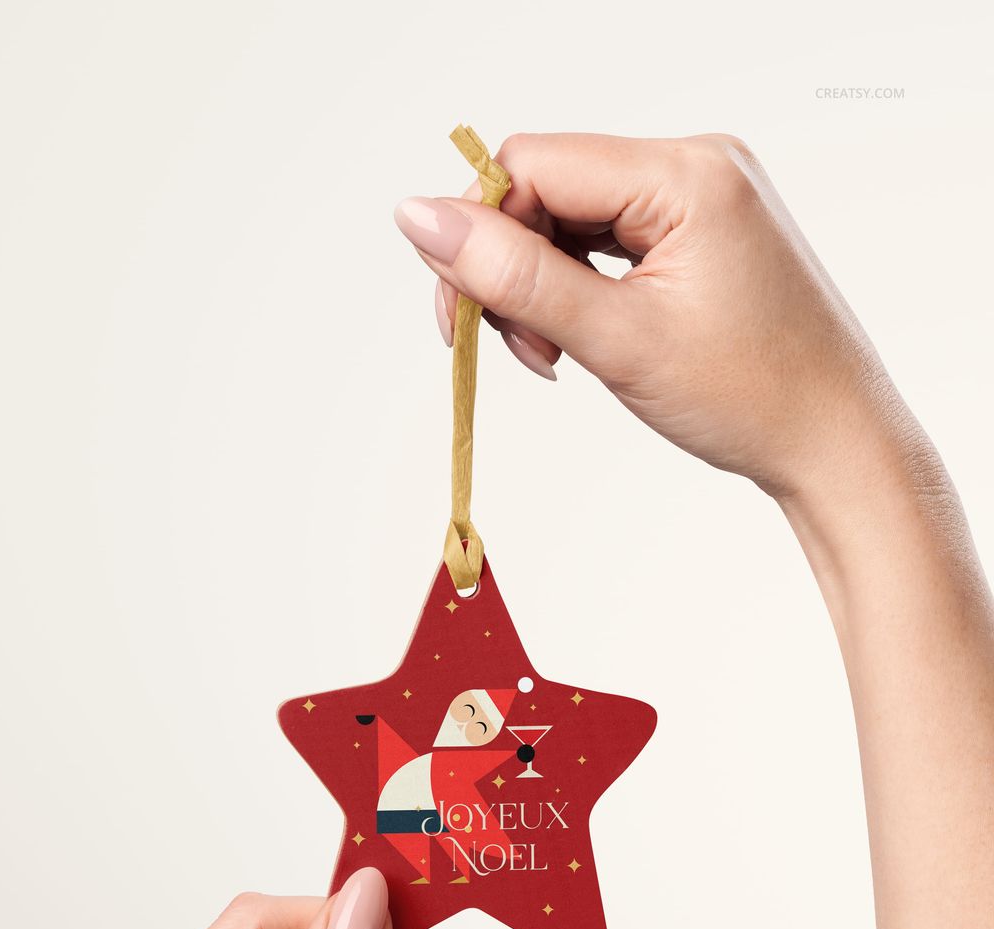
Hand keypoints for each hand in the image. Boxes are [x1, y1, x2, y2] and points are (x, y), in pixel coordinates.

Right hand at [395, 132, 925, 499]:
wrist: (833, 442)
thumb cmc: (750, 396)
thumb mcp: (613, 338)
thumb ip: (511, 274)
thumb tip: (416, 216)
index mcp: (686, 173)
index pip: (531, 163)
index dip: (479, 232)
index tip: (465, 314)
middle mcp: (694, 164)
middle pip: (543, 188)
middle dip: (508, 268)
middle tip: (518, 347)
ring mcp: (698, 194)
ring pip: (563, 217)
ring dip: (535, 286)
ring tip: (554, 353)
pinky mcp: (695, 228)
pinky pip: (598, 237)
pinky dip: (570, 288)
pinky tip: (577, 337)